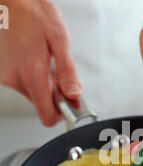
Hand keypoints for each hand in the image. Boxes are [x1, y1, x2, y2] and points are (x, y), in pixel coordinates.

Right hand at [0, 0, 81, 125]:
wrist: (12, 0)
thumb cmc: (35, 14)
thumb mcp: (60, 40)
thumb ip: (68, 71)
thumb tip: (74, 94)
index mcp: (32, 74)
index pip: (47, 116)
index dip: (61, 114)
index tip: (70, 105)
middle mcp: (16, 79)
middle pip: (42, 106)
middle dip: (56, 97)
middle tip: (62, 78)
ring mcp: (8, 76)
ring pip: (35, 96)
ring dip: (47, 87)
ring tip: (48, 64)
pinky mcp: (5, 73)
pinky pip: (27, 86)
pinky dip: (37, 80)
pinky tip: (39, 62)